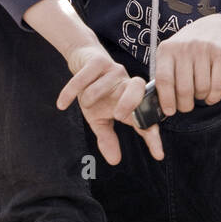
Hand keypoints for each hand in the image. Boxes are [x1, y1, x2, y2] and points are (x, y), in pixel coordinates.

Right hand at [57, 42, 163, 165]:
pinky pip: (83, 79)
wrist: (83, 60)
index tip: (158, 154)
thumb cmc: (94, 91)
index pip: (145, 118)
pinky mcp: (97, 61)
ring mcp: (113, 70)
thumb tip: (115, 161)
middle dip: (130, 103)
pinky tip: (62, 104)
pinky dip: (71, 92)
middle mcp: (126, 83)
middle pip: (138, 88)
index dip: (152, 135)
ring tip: (84, 100)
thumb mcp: (99, 118)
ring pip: (102, 87)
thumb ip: (108, 137)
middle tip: (118, 115)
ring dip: (88, 98)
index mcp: (131, 99)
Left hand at [152, 14, 220, 114]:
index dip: (166, 99)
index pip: (163, 79)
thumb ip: (165, 74)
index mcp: (167, 49)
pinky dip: (214, 97)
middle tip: (186, 107)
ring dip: (201, 98)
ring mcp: (204, 49)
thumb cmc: (189, 48)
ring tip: (200, 94)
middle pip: (184, 88)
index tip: (170, 111)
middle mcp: (184, 47)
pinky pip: (218, 85)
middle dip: (185, 105)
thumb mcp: (172, 54)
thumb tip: (161, 104)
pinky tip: (211, 97)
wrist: (217, 27)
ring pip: (202, 88)